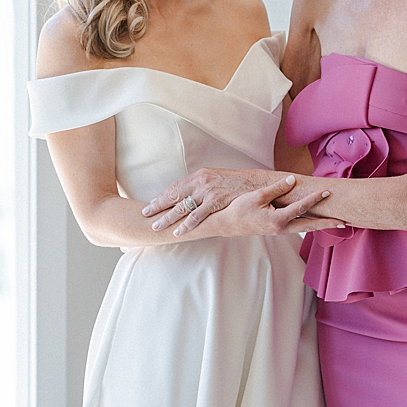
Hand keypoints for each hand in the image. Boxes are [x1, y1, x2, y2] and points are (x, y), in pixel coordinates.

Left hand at [143, 167, 275, 234]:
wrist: (261, 184)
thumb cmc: (240, 183)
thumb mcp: (218, 179)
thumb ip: (204, 186)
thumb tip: (192, 195)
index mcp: (200, 175)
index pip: (175, 187)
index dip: (162, 196)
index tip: (151, 203)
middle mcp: (200, 181)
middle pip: (174, 195)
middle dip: (158, 205)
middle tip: (145, 213)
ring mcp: (208, 192)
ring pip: (182, 206)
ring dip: (168, 217)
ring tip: (156, 226)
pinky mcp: (216, 202)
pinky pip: (198, 215)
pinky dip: (187, 224)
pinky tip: (178, 231)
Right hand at [179, 174, 343, 237]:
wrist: (228, 224)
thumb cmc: (239, 209)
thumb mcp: (257, 196)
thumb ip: (277, 188)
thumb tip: (293, 179)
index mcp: (278, 219)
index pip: (301, 207)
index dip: (315, 198)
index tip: (328, 191)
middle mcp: (282, 228)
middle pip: (310, 225)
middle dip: (327, 223)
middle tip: (344, 221)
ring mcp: (280, 231)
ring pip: (305, 228)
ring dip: (320, 225)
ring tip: (336, 223)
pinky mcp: (278, 230)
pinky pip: (298, 227)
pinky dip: (309, 224)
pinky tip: (315, 221)